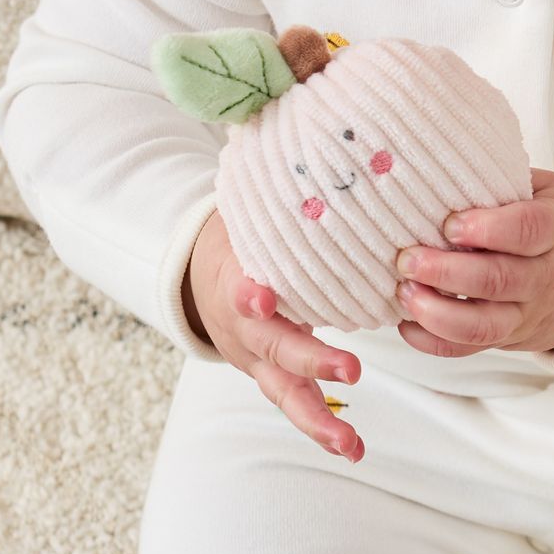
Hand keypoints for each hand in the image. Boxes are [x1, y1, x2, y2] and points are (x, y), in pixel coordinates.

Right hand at [183, 208, 363, 460]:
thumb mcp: (248, 207)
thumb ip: (274, 183)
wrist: (199, 276)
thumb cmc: (242, 235)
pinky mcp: (270, 378)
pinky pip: (295, 406)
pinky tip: (353, 447)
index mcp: (236, 278)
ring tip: (350, 444)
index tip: (260, 296)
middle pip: (273, 347)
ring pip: (283, 393)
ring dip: (317, 419)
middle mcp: (244, 325)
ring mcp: (256, 358)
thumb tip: (298, 105)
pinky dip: (322, 428)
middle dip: (308, 360)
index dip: (249, 293)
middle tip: (349, 370)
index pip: (239, 286)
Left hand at [394, 169, 553, 358]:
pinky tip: (406, 323)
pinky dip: (433, 341)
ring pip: (484, 324)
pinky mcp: (509, 338)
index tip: (451, 223)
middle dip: (446, 272)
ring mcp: (527, 313)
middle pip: (498, 280)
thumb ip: (504, 182)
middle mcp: (544, 277)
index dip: (488, 228)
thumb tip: (444, 158)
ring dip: (437, 312)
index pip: (528, 231)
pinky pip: (470, 348)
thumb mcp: (546, 190)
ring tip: (404, 291)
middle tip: (408, 258)